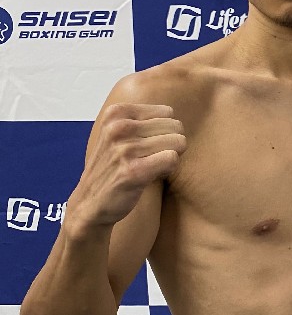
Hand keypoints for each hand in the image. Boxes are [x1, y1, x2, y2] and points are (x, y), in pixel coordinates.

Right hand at [69, 104, 184, 229]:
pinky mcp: (133, 171)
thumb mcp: (119, 133)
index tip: (147, 144)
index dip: (164, 130)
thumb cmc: (112, 166)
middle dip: (170, 144)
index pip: (167, 112)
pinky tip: (151, 176)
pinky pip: (172, 159)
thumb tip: (179, 120)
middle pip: (175, 126)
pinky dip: (168, 170)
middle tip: (151, 158)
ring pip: (178, 143)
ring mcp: (124, 149)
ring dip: (169, 158)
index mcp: (116, 113)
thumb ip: (145, 120)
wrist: (89, 202)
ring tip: (149, 167)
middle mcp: (119, 128)